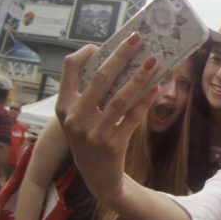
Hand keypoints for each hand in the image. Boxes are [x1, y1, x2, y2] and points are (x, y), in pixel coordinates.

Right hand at [55, 34, 157, 201]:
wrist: (98, 179)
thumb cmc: (91, 140)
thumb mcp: (80, 119)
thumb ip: (90, 95)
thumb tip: (118, 62)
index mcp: (64, 107)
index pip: (69, 70)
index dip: (85, 53)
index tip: (102, 44)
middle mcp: (75, 118)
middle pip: (101, 78)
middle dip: (121, 55)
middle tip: (137, 39)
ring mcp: (94, 133)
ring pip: (121, 97)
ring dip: (140, 77)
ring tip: (154, 61)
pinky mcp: (113, 144)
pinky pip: (134, 116)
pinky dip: (146, 100)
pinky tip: (156, 88)